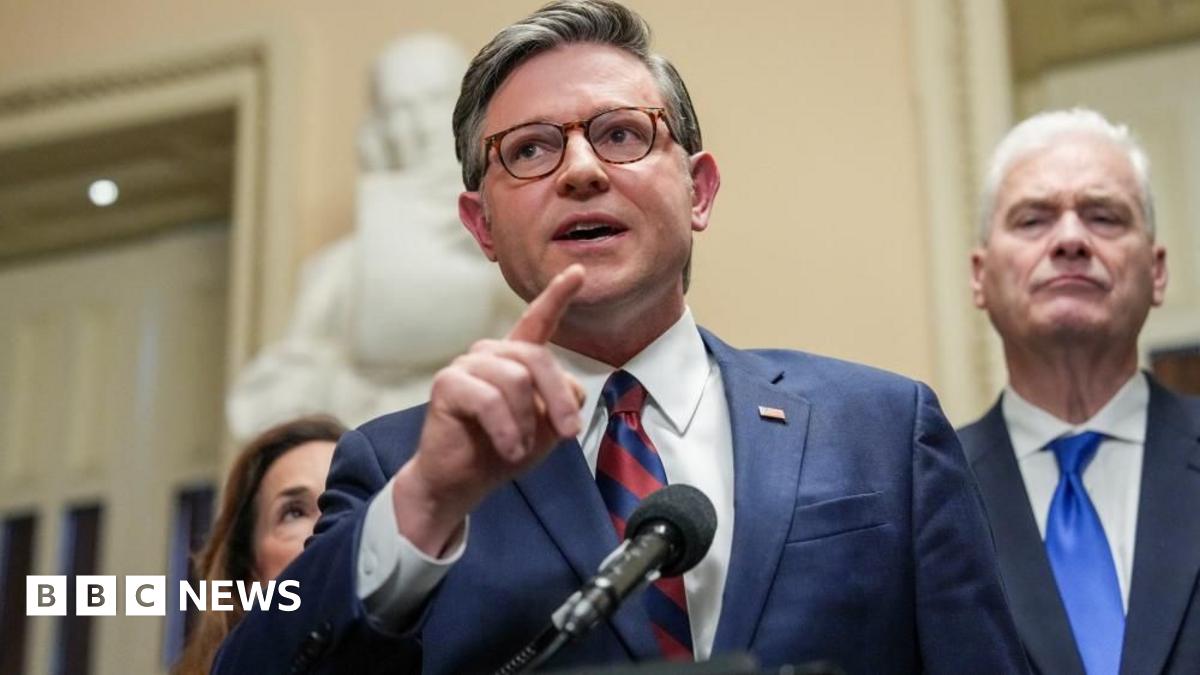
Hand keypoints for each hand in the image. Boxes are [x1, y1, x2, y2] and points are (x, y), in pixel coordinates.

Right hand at [392, 265, 586, 554]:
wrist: (461, 483)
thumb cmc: (503, 451)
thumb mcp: (546, 427)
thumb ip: (562, 400)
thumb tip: (568, 390)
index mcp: (515, 358)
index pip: (538, 320)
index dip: (558, 296)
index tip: (578, 272)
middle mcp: (490, 354)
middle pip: (538, 358)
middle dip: (558, 399)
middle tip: (567, 433)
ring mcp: (467, 365)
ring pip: (516, 379)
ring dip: (526, 422)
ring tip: (518, 448)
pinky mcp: (447, 384)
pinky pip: (489, 400)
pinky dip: (506, 430)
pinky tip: (508, 449)